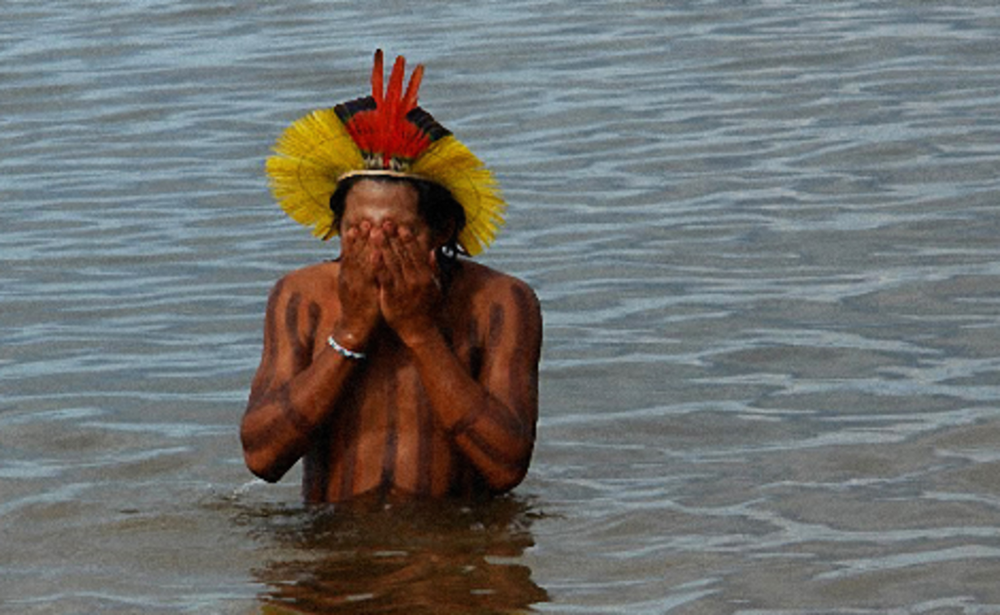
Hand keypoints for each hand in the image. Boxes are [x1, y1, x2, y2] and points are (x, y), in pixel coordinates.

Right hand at [335, 220, 381, 347]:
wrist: (354, 328)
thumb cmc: (358, 307)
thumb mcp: (354, 287)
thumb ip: (357, 272)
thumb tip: (364, 257)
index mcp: (348, 275)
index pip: (351, 253)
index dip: (356, 239)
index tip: (360, 224)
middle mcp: (350, 278)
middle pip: (355, 254)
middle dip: (360, 238)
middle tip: (366, 221)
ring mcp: (356, 285)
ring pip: (360, 261)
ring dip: (364, 244)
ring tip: (369, 229)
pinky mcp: (364, 293)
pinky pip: (368, 276)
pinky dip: (371, 264)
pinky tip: (375, 252)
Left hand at [375, 221, 442, 345]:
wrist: (420, 331)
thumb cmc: (428, 310)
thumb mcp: (436, 288)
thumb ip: (433, 269)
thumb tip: (432, 251)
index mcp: (425, 276)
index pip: (416, 253)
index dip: (408, 239)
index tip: (401, 226)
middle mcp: (415, 279)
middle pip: (402, 254)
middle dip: (393, 237)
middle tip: (384, 222)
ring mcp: (403, 287)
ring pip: (391, 262)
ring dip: (383, 245)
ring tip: (374, 231)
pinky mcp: (391, 296)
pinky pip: (383, 277)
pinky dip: (377, 265)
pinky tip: (371, 254)